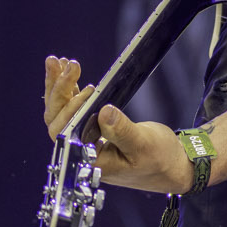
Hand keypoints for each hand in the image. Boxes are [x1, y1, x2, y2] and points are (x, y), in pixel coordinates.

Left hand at [43, 55, 190, 192]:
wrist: (170, 165)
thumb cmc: (158, 159)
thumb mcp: (143, 144)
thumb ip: (122, 131)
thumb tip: (103, 111)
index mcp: (90, 159)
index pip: (65, 133)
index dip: (69, 109)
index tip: (89, 90)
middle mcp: (82, 150)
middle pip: (57, 119)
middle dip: (57, 90)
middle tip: (60, 62)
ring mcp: (85, 138)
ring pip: (62, 111)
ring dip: (58, 86)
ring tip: (57, 61)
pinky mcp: (92, 128)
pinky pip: (73, 108)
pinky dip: (69, 89)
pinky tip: (69, 73)